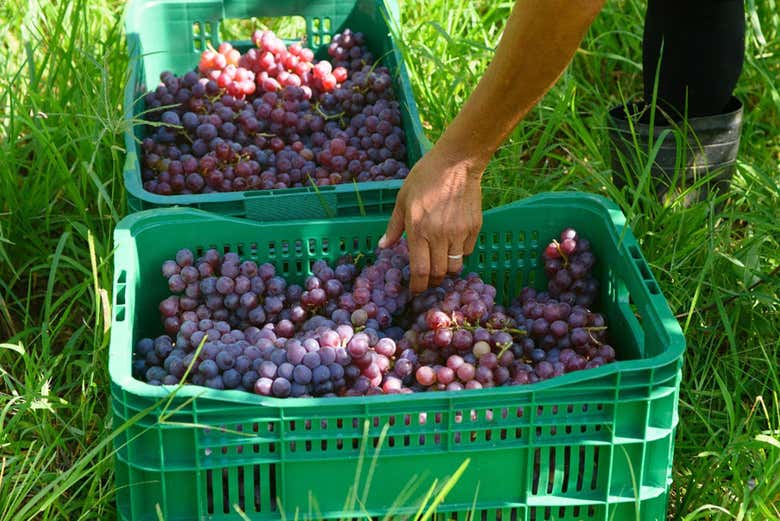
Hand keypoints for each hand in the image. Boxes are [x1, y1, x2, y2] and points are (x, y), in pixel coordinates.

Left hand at [378, 146, 483, 293]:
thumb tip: (383, 247)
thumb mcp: (402, 199)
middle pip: (438, 273)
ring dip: (446, 270)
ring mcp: (459, 233)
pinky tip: (453, 245)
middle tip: (427, 280)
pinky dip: (459, 254)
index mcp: (418, 229)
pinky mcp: (474, 228)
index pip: (420, 270)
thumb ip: (394, 226)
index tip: (415, 291)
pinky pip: (467, 252)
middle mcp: (439, 235)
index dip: (417, 286)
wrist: (456, 163)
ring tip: (440, 264)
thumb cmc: (424, 178)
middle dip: (432, 282)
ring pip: (455, 266)